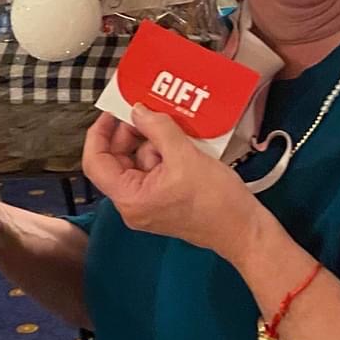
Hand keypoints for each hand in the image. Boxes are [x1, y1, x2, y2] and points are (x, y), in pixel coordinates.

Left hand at [82, 105, 261, 261]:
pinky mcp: (164, 200)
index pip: (96, 162)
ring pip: (138, 162)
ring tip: (174, 129)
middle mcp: (133, 204)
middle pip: (116, 160)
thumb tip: (137, 110)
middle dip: (131, 134)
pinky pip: (154, 169)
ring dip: (152, 142)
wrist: (244, 229)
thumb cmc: (214, 199)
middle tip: (148, 111)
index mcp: (130, 198)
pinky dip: (163, 152)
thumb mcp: (184, 155)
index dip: (99, 133)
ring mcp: (148, 203)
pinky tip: (181, 142)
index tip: (112, 111)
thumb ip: (157, 128)